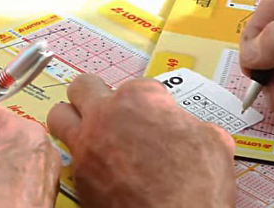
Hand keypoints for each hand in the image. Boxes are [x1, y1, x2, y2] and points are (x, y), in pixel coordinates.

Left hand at [47, 75, 235, 207]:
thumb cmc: (196, 189)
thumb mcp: (213, 144)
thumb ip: (192, 124)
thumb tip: (191, 128)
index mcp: (140, 98)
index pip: (137, 84)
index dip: (148, 101)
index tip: (154, 114)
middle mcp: (107, 114)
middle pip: (83, 86)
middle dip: (95, 93)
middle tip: (109, 108)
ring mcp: (87, 143)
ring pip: (59, 114)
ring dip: (73, 118)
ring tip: (89, 129)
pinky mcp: (78, 174)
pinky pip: (69, 155)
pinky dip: (81, 156)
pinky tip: (98, 165)